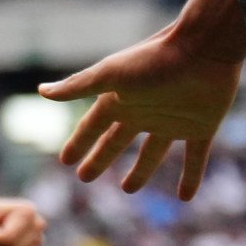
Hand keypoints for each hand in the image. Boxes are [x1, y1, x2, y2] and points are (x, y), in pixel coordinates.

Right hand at [40, 27, 245, 200]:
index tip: (65, 161)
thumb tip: (41, 91)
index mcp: (120, 100)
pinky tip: (186, 198)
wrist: (204, 47)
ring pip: (153, 153)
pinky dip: (191, 177)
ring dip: (141, 171)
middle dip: (100, 158)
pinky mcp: (201, 128)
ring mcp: (172, 121)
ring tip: (128, 189)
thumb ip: (79, 85)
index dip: (78, 143)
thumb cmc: (155, 58)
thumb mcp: (111, 74)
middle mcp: (143, 112)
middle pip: (117, 141)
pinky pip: (195, 158)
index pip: (92, 127)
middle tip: (84, 178)